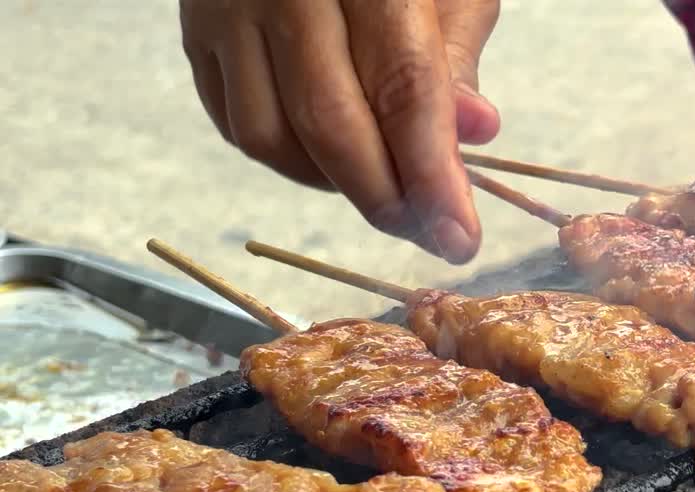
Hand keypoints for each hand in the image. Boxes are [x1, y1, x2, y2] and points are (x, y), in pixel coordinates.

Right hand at [180, 0, 500, 262]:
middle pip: (329, 125)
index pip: (402, 87)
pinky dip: (291, 160)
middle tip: (428, 231)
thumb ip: (456, 55)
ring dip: (334, 184)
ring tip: (384, 185)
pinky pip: (237, 126)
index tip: (458, 239)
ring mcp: (224, 9)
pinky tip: (331, 157)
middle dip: (385, 198)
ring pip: (272, 139)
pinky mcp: (194, 33)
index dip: (431, 174)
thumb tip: (474, 133)